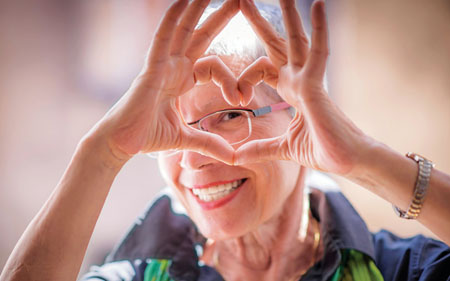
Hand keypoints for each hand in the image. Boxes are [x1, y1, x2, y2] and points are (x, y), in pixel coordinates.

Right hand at [85, 0, 238, 164]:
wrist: (122, 144)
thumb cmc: (147, 137)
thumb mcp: (187, 139)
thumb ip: (209, 143)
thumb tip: (233, 156)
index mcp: (182, 80)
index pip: (213, 66)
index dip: (231, 79)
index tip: (242, 99)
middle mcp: (173, 67)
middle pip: (200, 36)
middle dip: (219, 18)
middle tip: (239, 0)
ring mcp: (161, 65)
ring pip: (183, 30)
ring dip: (198, 8)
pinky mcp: (151, 68)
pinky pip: (163, 38)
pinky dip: (173, 19)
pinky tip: (184, 0)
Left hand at [235, 0, 369, 175]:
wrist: (348, 162)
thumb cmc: (323, 151)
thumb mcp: (281, 148)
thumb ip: (259, 148)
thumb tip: (234, 157)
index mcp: (291, 90)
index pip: (264, 67)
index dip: (244, 75)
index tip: (236, 97)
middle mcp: (299, 80)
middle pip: (275, 45)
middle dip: (258, 23)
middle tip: (242, 0)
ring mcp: (309, 80)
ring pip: (296, 40)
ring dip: (287, 16)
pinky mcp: (318, 86)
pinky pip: (319, 51)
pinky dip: (319, 28)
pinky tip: (317, 4)